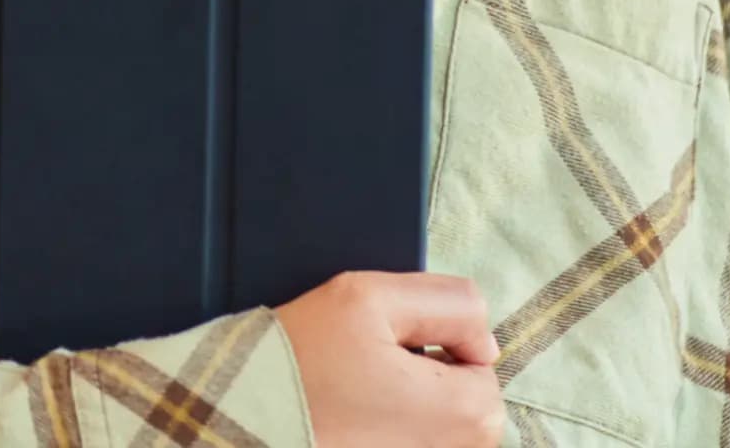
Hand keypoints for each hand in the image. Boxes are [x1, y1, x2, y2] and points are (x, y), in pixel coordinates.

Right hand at [274, 271, 504, 447]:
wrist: (244, 421)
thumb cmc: (306, 360)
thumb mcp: (370, 296)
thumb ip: (447, 301)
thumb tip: (484, 340)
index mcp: (468, 415)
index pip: (481, 361)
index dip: (438, 339)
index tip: (387, 344)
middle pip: (468, 402)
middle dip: (430, 379)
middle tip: (369, 369)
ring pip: (439, 429)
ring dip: (410, 410)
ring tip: (358, 398)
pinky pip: (407, 442)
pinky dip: (387, 433)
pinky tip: (351, 425)